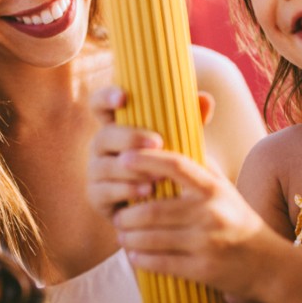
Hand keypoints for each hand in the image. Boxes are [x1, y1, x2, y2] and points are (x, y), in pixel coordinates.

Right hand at [84, 87, 215, 219]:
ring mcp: (95, 171)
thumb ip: (190, 120)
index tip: (124, 97)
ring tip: (158, 173)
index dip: (106, 98)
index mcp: (116, 126)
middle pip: (104, 136)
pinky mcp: (96, 197)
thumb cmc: (169, 163)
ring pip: (103, 166)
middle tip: (157, 142)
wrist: (163, 205)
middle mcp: (101, 146)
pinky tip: (148, 192)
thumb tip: (206, 99)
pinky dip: (127, 190)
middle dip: (129, 138)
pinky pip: (104, 192)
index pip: (99, 105)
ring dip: (132, 169)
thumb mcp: (179, 141)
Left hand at [111, 146, 284, 297]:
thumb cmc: (235, 217)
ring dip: (130, 237)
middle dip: (127, 214)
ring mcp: (207, 243)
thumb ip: (195, 164)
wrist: (267, 262)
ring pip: (153, 238)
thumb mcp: (221, 187)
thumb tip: (162, 135)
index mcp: (213, 187)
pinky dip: (141, 259)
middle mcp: (211, 213)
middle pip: (154, 209)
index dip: (147, 159)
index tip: (123, 157)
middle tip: (117, 215)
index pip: (176, 165)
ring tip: (122, 234)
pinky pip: (161, 263)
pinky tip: (133, 254)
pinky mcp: (204, 270)